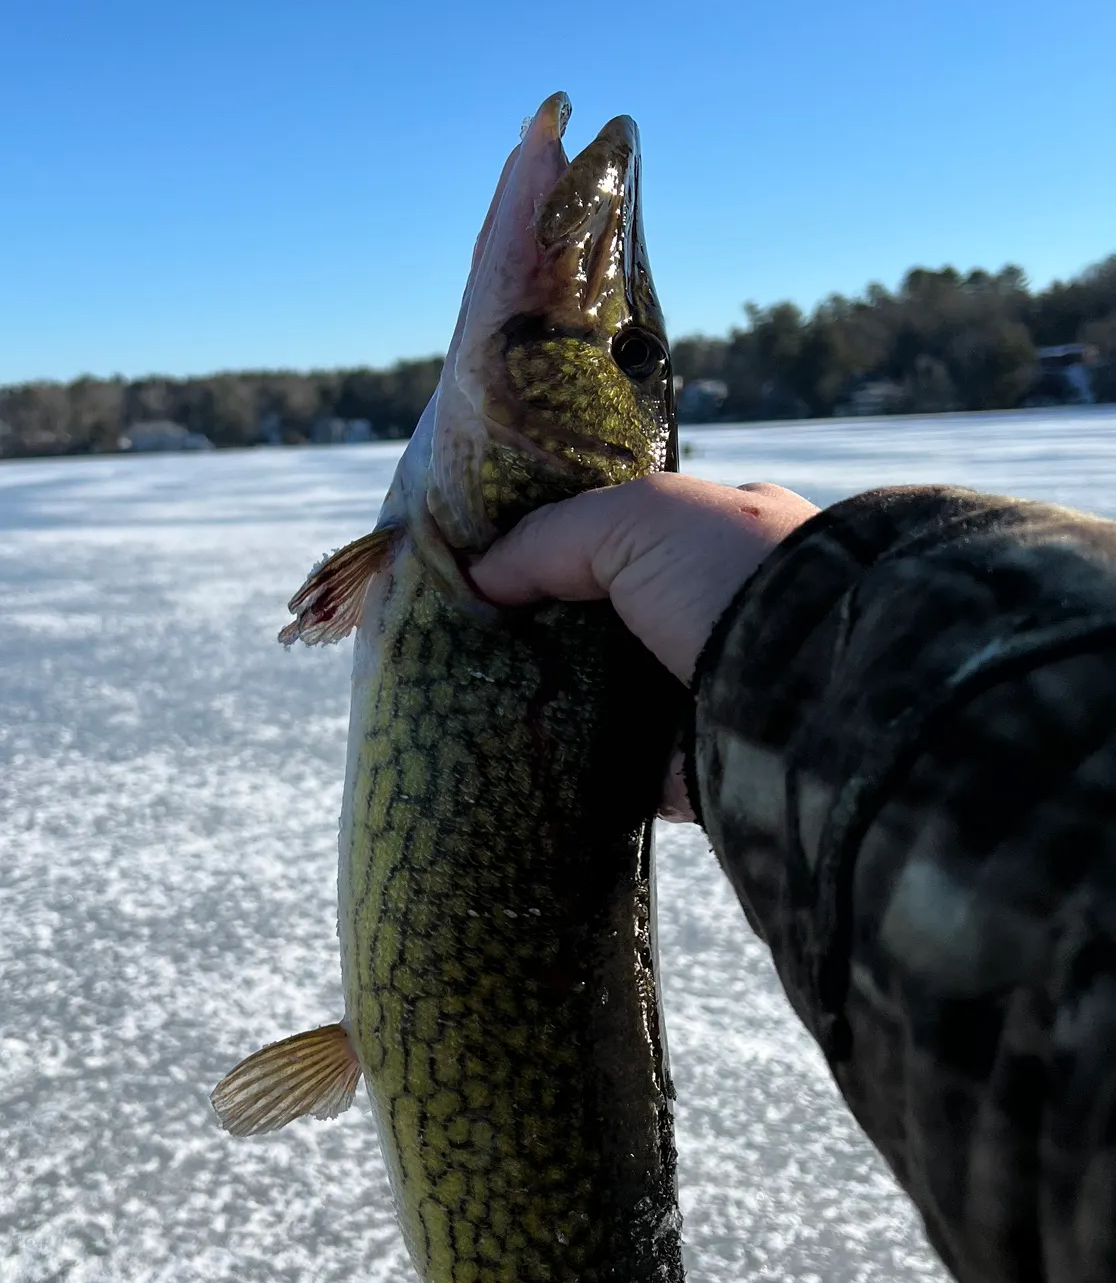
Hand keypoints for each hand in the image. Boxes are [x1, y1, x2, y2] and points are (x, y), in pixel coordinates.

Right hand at [469, 476, 817, 821]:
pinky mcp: (687, 764)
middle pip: (595, 618)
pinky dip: (563, 758)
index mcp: (713, 542)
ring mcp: (696, 691)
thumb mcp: (640, 518)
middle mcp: (708, 615)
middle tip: (462, 635)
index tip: (483, 568)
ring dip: (542, 693)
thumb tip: (474, 576)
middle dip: (534, 627)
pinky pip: (607, 762)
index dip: (546, 549)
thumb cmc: (735, 577)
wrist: (820, 694)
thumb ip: (551, 536)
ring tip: (464, 691)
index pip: (614, 538)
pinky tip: (504, 746)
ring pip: (595, 691)